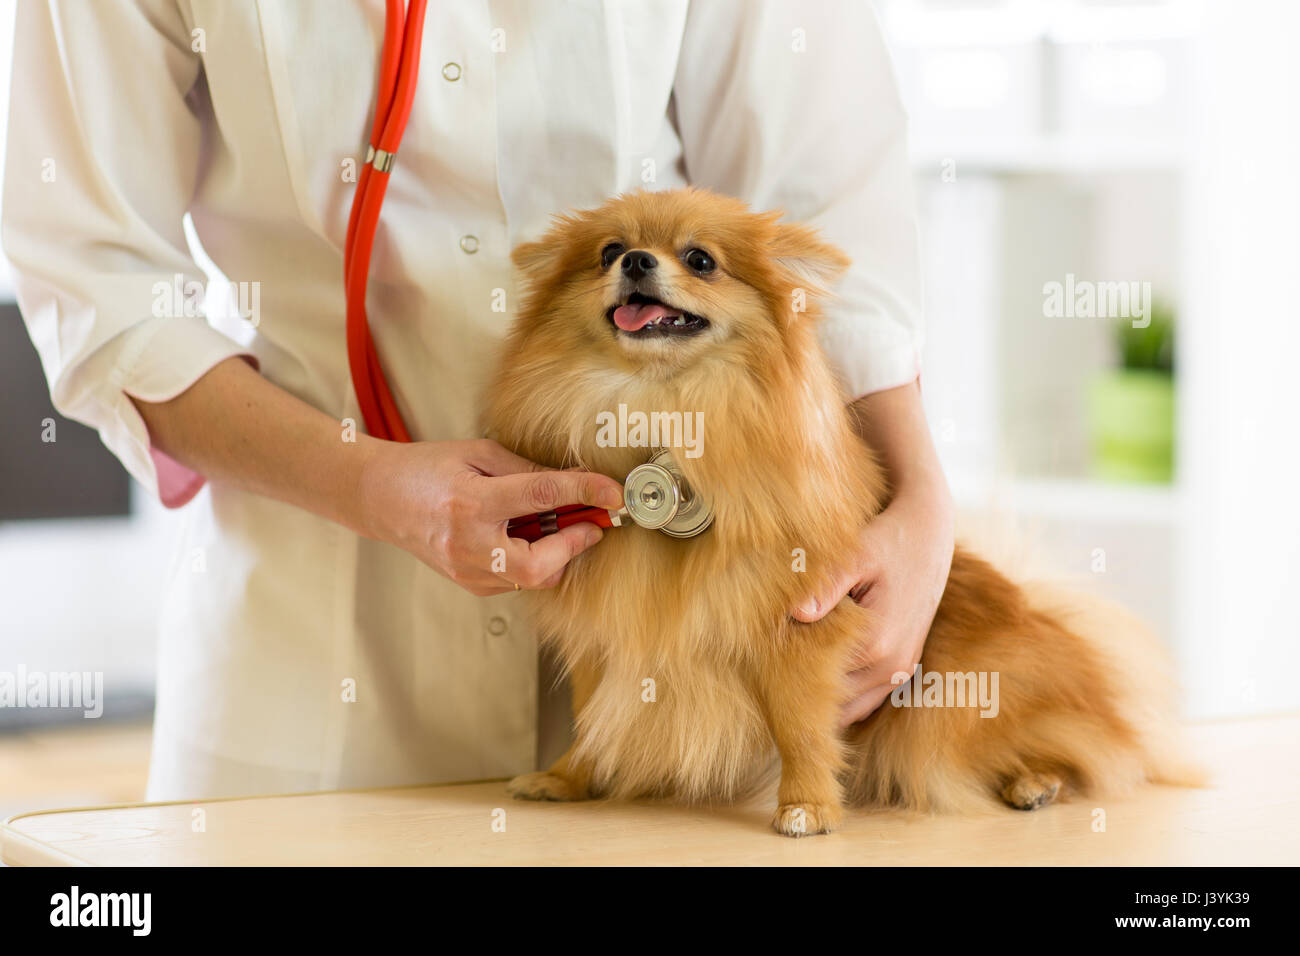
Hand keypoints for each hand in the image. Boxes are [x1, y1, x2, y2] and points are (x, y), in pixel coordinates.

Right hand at [357, 438, 623, 595]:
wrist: (380, 498)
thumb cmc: (428, 468)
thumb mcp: (479, 454)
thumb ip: (528, 470)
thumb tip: (576, 481)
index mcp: (471, 502)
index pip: (542, 497)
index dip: (585, 492)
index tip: (614, 492)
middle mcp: (468, 544)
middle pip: (540, 565)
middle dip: (575, 545)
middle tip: (591, 521)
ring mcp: (467, 571)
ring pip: (533, 577)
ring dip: (556, 552)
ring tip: (556, 523)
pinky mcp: (470, 583)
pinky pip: (517, 579)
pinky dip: (534, 559)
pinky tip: (528, 536)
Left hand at [793, 481, 953, 724]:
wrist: (930, 533)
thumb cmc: (890, 539)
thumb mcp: (857, 555)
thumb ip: (826, 586)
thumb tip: (795, 613)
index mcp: (877, 644)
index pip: (818, 677)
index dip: (788, 668)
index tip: (765, 651)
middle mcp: (892, 667)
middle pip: (833, 701)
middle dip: (802, 688)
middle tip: (770, 666)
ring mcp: (900, 672)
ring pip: (850, 708)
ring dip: (823, 697)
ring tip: (791, 672)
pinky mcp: (902, 668)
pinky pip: (865, 699)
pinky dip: (842, 694)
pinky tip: (818, 672)